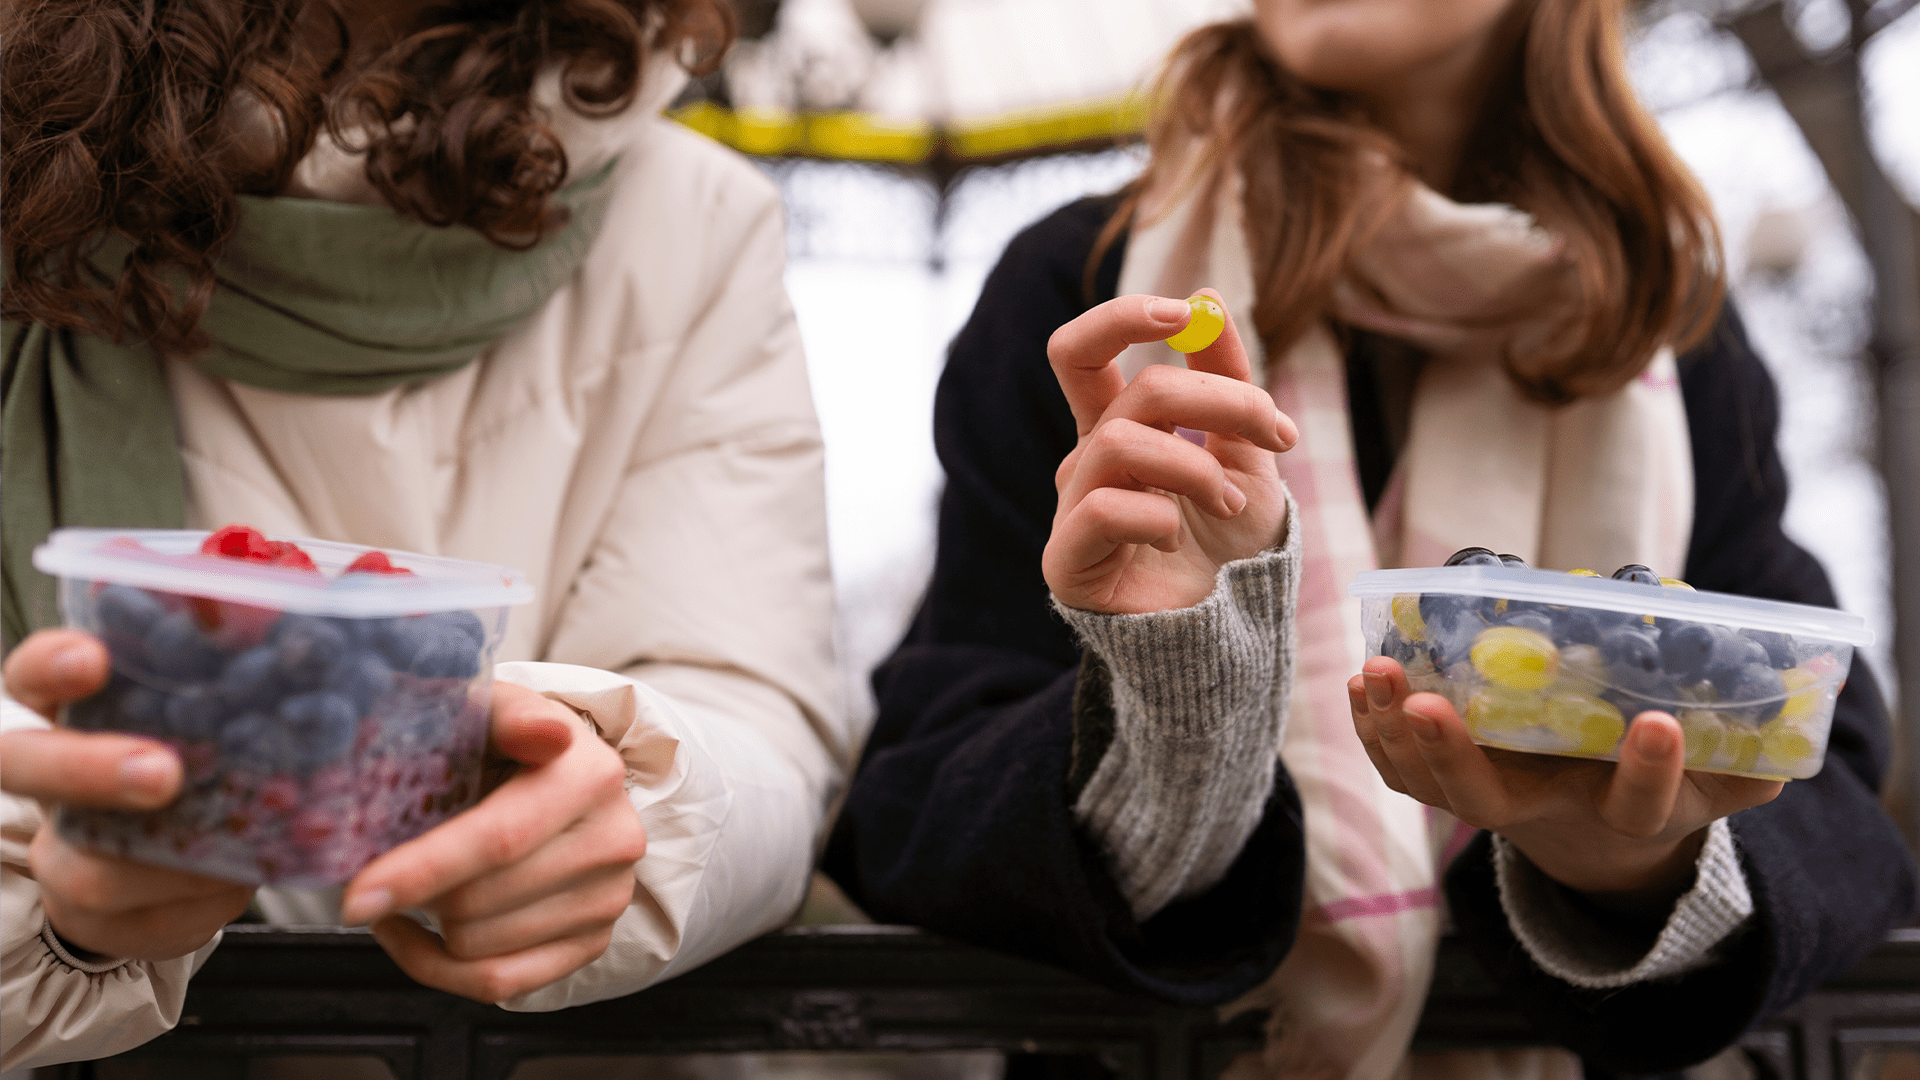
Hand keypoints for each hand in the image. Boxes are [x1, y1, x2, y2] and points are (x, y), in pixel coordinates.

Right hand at [2, 630, 253, 960]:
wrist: (167, 862)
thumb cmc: (199, 756)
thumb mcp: (212, 711)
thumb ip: (238, 681)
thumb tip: (310, 649)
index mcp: (69, 711)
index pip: (33, 675)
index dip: (53, 667)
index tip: (94, 659)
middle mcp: (50, 780)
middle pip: (23, 765)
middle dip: (88, 769)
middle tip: (163, 774)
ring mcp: (64, 852)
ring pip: (86, 867)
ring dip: (164, 863)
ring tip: (232, 844)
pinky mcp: (99, 916)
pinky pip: (144, 917)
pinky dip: (204, 899)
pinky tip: (241, 877)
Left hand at [340, 681, 645, 1003]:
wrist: (561, 773)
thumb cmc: (506, 742)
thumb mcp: (494, 708)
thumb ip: (507, 712)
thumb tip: (545, 735)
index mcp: (590, 775)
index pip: (499, 840)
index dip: (423, 871)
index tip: (357, 895)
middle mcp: (612, 840)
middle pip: (477, 904)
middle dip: (413, 893)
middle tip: (379, 867)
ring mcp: (607, 897)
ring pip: (478, 948)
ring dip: (425, 924)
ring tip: (411, 885)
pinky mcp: (592, 940)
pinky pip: (497, 984)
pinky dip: (438, 966)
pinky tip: (419, 929)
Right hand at [1044, 291, 1297, 613]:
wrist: (1233, 637)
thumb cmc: (1232, 551)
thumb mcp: (1246, 453)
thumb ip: (1224, 380)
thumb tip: (1210, 299)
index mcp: (1116, 430)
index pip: (1081, 352)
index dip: (1122, 318)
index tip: (1187, 313)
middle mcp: (1085, 465)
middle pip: (1133, 393)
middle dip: (1219, 400)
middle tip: (1277, 433)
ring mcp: (1071, 513)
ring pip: (1120, 444)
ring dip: (1195, 466)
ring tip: (1232, 502)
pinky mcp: (1067, 563)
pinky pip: (1101, 510)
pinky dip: (1155, 515)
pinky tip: (1176, 539)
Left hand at [1348, 656, 1782, 917]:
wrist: (1598, 830)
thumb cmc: (1661, 785)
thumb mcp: (1719, 779)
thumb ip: (1753, 751)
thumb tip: (1796, 689)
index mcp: (1623, 812)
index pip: (1638, 803)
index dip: (1650, 771)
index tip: (1660, 725)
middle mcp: (1546, 813)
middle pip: (1488, 801)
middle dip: (1454, 754)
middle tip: (1430, 704)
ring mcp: (1491, 800)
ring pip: (1431, 784)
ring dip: (1396, 732)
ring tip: (1377, 673)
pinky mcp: (1451, 782)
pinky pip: (1401, 768)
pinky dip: (1376, 730)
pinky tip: (1363, 683)